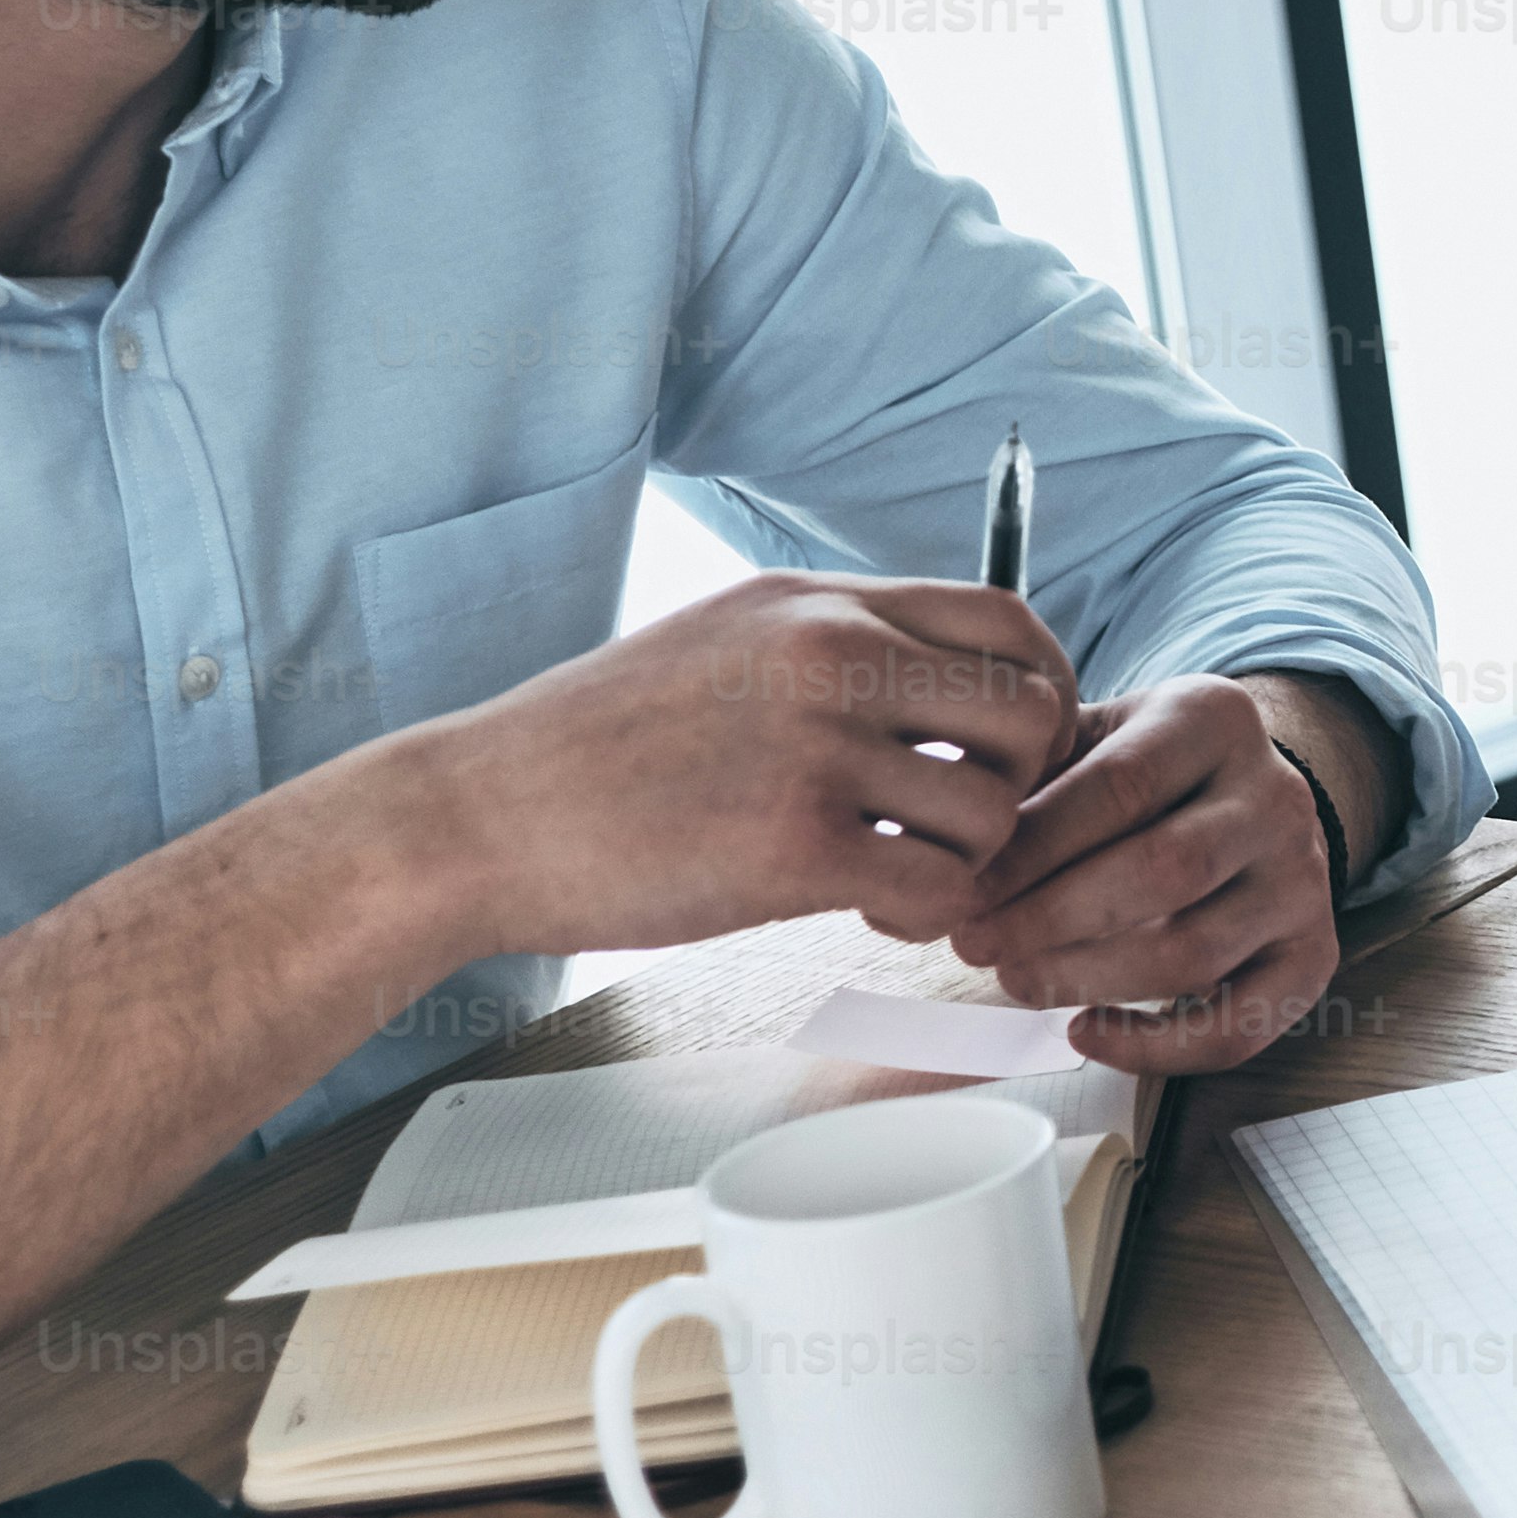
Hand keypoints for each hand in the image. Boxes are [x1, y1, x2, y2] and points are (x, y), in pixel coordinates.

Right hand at [374, 574, 1070, 955]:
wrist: (476, 816)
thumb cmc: (596, 745)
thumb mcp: (723, 639)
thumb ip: (834, 642)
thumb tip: (942, 673)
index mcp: (819, 603)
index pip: (1010, 621)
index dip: (1040, 692)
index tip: (1010, 748)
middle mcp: (831, 656)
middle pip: (1029, 713)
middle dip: (1015, 784)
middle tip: (956, 826)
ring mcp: (815, 748)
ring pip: (993, 811)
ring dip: (966, 860)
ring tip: (901, 874)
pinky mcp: (792, 847)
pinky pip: (938, 887)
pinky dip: (926, 914)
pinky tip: (872, 911)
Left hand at [956, 670, 1345, 1072]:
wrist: (1242, 791)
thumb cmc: (1136, 771)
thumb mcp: (1089, 735)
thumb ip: (1025, 774)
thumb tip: (933, 854)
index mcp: (1214, 719)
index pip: (1123, 785)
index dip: (1036, 847)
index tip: (964, 889)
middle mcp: (1278, 795)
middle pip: (1167, 870)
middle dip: (1054, 918)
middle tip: (975, 944)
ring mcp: (1304, 880)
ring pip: (1195, 952)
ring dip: (1089, 979)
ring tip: (1016, 980)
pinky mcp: (1313, 954)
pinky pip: (1241, 1024)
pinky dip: (1158, 1048)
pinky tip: (1086, 1032)